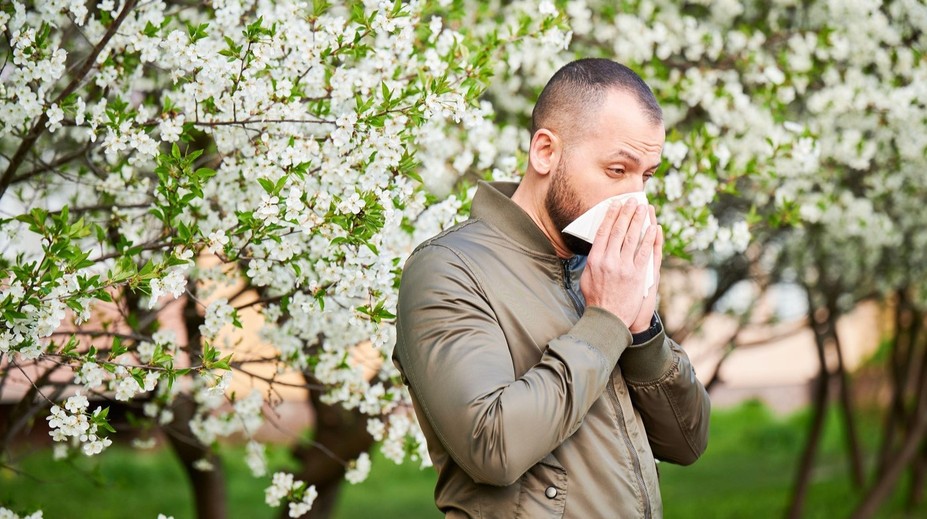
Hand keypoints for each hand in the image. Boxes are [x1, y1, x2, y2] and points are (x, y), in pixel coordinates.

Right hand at [580, 199, 658, 328]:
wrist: (608, 319)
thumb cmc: (596, 299)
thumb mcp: (587, 278)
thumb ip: (593, 261)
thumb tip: (598, 247)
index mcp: (595, 260)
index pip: (603, 232)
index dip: (610, 216)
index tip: (615, 204)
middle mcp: (609, 261)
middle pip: (619, 231)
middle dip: (626, 213)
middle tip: (632, 201)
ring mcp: (625, 267)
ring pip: (633, 238)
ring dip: (639, 221)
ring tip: (643, 208)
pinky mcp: (638, 275)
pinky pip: (645, 252)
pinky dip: (650, 239)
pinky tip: (653, 227)